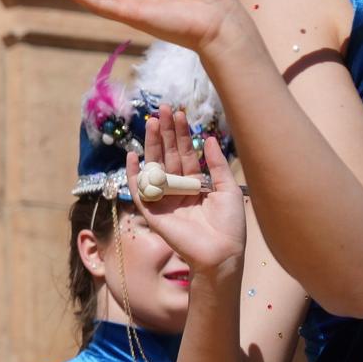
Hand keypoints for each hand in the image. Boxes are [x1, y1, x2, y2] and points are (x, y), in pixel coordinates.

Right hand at [128, 112, 244, 276]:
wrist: (221, 252)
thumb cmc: (229, 224)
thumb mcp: (228, 188)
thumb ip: (217, 164)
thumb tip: (209, 138)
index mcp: (196, 183)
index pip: (186, 153)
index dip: (182, 134)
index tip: (179, 113)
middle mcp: (178, 188)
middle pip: (168, 155)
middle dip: (166, 132)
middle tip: (163, 109)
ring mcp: (164, 199)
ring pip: (154, 166)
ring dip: (152, 144)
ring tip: (152, 122)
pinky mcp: (152, 212)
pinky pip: (139, 190)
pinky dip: (134, 174)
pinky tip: (133, 156)